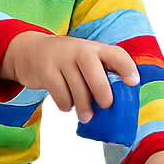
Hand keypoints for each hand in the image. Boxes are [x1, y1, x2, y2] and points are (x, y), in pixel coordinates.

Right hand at [0, 32, 138, 121]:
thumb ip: (101, 72)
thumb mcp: (85, 59)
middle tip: (106, 106)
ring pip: (77, 88)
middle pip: (95, 74)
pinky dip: (65, 103)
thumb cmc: (67, 60)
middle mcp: (79, 50)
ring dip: (83, 106)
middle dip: (103, 94)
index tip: (133, 82)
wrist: (30, 51)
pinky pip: (60, 93)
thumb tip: (119, 101)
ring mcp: (61, 59)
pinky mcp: (45, 70)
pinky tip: (66, 104)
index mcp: (95, 48)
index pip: (115, 54)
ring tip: (86, 115)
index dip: (126, 67)